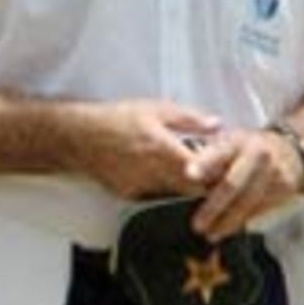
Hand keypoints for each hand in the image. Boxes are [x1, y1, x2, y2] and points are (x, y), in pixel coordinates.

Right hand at [85, 100, 223, 199]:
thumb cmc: (116, 120)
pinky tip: (157, 172)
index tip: (223, 167)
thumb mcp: (155, 109)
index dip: (215, 171)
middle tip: (211, 171)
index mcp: (162, 148)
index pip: (201, 170)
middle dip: (203, 181)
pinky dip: (162, 186)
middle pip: (191, 187)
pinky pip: (155, 195)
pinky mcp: (130, 195)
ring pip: (174, 193)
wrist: (80, 138)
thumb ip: (189, 118)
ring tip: (185, 169)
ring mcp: (141, 186)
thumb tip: (216, 125)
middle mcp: (153, 172)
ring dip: (183, 184)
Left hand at [183, 126, 303, 238]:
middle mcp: (258, 153)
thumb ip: (207, 158)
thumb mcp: (226, 143)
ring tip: (210, 234)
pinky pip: (260, 208)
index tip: (189, 174)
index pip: (219, 152)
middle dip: (213, 207)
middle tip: (197, 225)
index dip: (204, 163)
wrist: (288, 149)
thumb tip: (183, 179)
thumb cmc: (245, 149)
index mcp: (238, 140)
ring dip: (228, 221)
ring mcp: (274, 170)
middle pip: (233, 183)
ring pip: (248, 202)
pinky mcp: (285, 187)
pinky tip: (229, 229)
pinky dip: (243, 221)